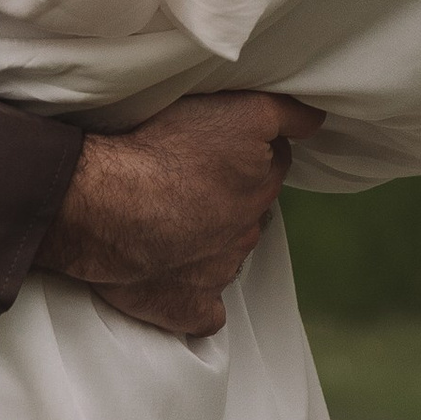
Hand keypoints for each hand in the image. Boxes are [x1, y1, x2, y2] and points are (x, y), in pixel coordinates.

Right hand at [42, 91, 326, 334]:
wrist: (104, 204)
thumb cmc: (159, 149)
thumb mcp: (238, 110)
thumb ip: (285, 115)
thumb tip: (316, 123)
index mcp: (261, 182)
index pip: (274, 160)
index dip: (248, 149)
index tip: (220, 145)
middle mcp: (249, 227)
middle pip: (251, 207)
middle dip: (231, 194)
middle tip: (189, 179)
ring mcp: (222, 269)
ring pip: (229, 253)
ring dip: (210, 240)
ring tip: (167, 220)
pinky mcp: (194, 305)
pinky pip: (207, 309)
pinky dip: (196, 296)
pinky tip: (174, 278)